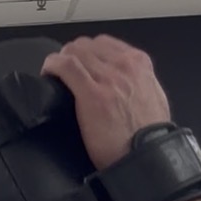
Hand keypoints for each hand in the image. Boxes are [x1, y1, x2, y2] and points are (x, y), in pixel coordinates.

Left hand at [40, 33, 171, 170]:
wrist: (145, 156)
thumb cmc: (148, 136)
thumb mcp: (152, 97)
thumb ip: (137, 83)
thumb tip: (125, 83)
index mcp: (139, 63)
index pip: (105, 44)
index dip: (86, 52)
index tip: (78, 62)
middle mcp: (124, 64)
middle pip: (87, 45)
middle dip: (71, 54)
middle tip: (62, 70)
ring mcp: (108, 77)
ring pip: (75, 52)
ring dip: (60, 60)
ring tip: (53, 72)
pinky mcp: (92, 94)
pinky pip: (67, 67)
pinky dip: (53, 65)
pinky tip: (48, 72)